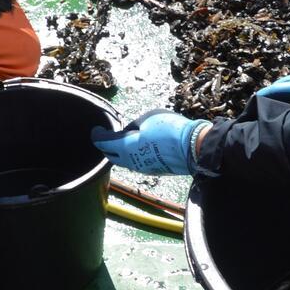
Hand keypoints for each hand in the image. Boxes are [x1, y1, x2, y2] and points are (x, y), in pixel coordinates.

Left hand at [91, 110, 207, 175]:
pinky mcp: (153, 170)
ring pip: (124, 162)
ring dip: (120, 153)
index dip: (97, 136)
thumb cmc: (170, 129)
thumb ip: (134, 126)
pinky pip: (137, 164)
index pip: (104, 143)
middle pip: (111, 156)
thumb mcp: (148, 118)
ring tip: (122, 142)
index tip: (96, 131)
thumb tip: (130, 132)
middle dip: (106, 147)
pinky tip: (139, 148)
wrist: (193, 147)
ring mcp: (142, 168)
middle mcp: (131, 161)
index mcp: (125, 147)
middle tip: (106, 138)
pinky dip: (132, 156)